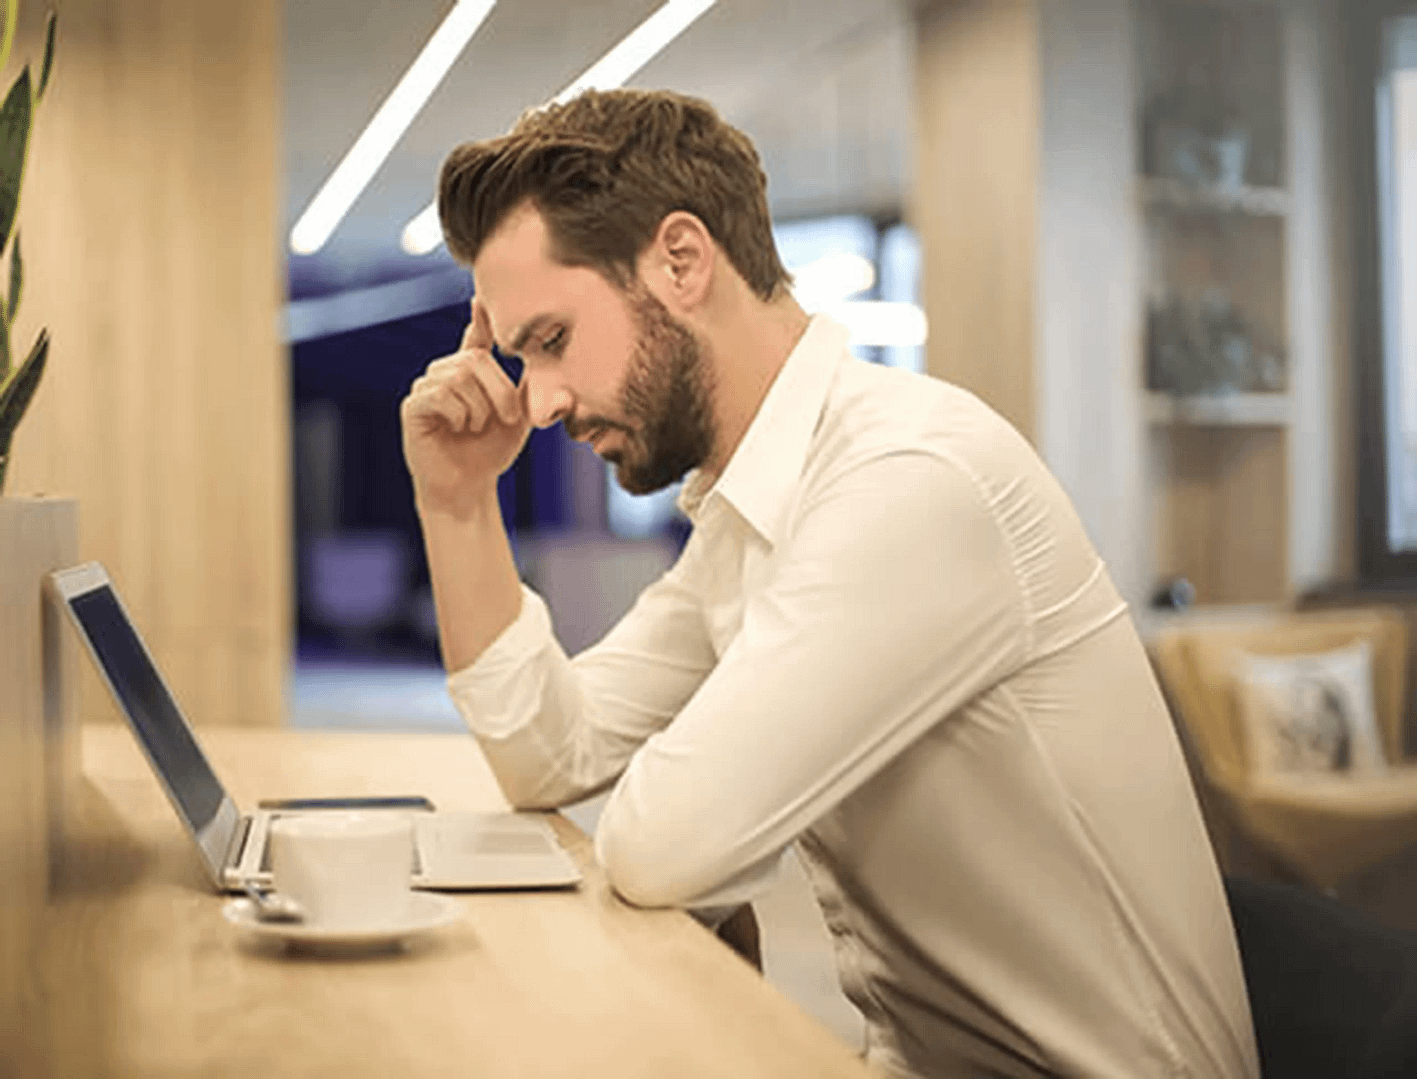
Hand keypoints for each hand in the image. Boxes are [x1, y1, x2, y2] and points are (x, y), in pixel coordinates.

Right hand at [400, 299, 529, 514]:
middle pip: (475, 359)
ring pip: (459, 377)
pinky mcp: (413, 406)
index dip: (480, 318)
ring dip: (480, 407)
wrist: (469, 487)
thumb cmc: (492, 451)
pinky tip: (458, 428)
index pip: (475, 337)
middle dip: (500, 390)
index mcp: (470, 373)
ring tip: (478, 427)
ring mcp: (426, 388)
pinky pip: (440, 395)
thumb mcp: (519, 417)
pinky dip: (459, 413)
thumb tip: (546, 359)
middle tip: (510, 418)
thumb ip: (527, 388)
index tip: (482, 297)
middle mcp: (445, 373)